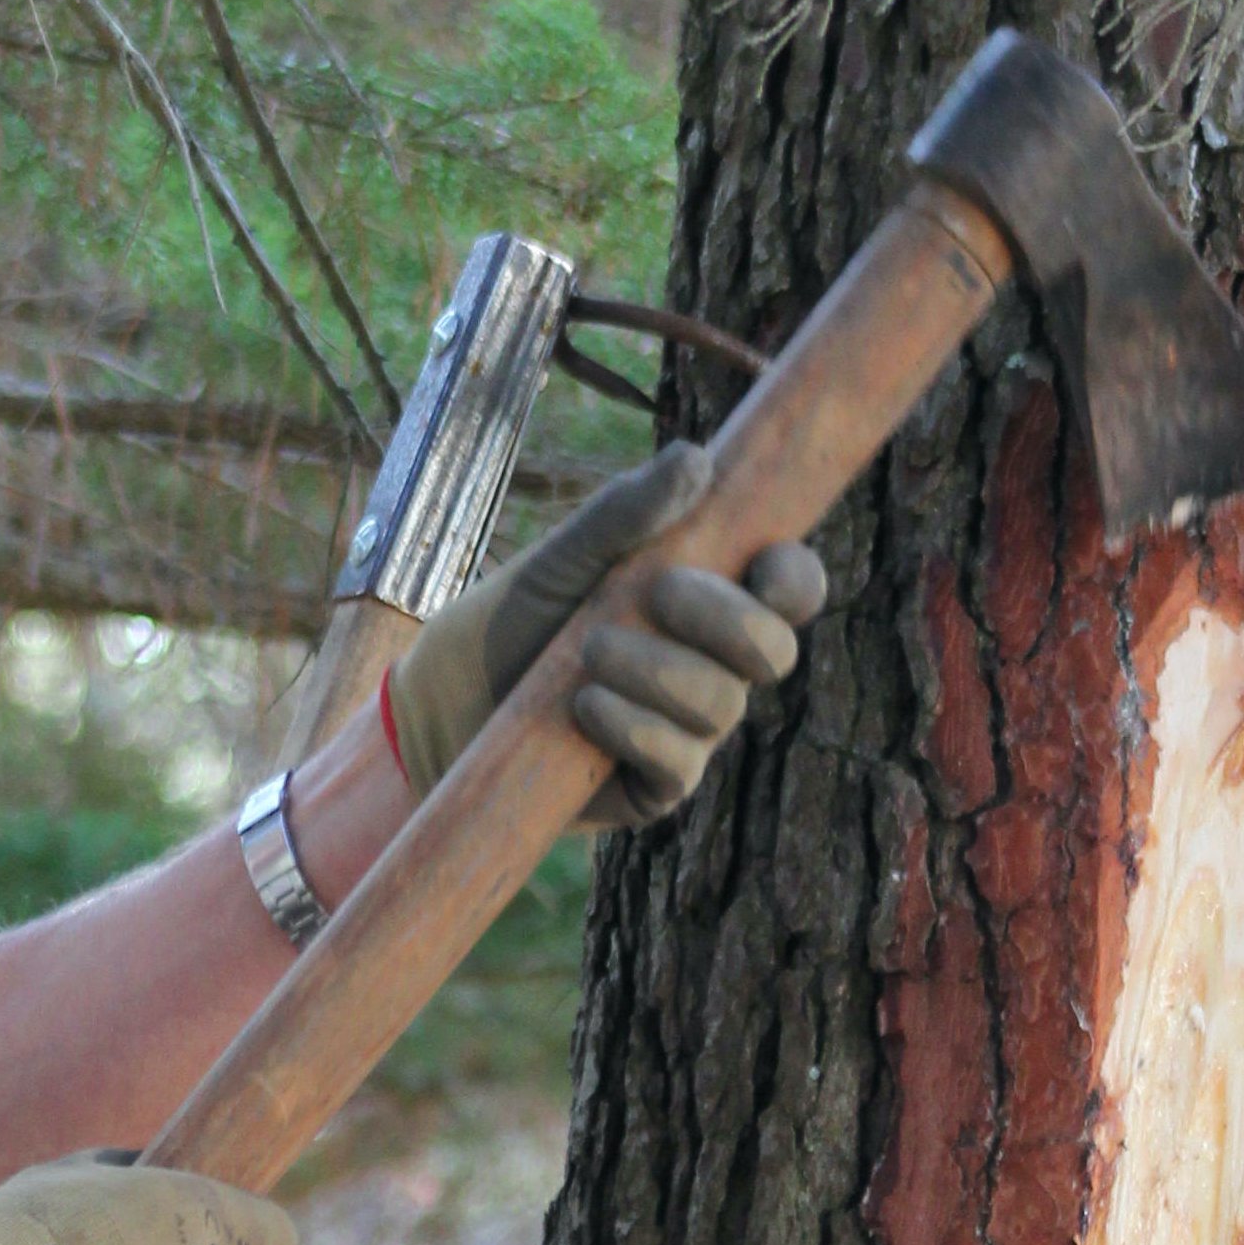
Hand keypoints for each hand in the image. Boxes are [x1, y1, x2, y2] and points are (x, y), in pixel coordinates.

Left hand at [382, 440, 827, 826]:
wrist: (449, 695)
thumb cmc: (520, 614)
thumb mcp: (566, 554)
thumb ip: (628, 511)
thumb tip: (698, 458)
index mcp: (713, 601)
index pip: (790, 590)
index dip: (795, 577)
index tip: (761, 561)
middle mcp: (715, 666)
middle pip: (774, 651)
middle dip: (724, 618)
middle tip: (658, 590)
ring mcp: (690, 729)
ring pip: (722, 704)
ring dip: (658, 670)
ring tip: (588, 651)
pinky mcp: (654, 786)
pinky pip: (679, 762)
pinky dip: (635, 727)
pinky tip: (585, 706)